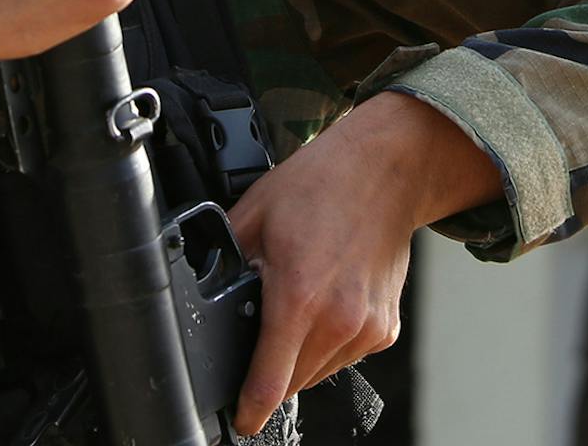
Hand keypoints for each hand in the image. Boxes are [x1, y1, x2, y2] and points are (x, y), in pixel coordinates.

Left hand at [226, 93, 499, 435]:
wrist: (386, 169)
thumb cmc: (322, 184)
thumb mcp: (253, 215)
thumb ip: (225, 262)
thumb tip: (201, 291)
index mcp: (298, 297)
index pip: (269, 384)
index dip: (247, 409)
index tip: (239, 418)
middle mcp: (339, 320)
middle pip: (292, 383)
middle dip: (271, 368)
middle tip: (267, 322)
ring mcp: (367, 327)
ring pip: (319, 372)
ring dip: (302, 355)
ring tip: (302, 300)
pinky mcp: (386, 328)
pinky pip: (347, 356)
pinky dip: (331, 341)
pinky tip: (328, 300)